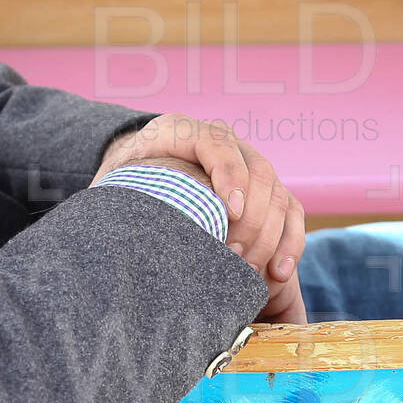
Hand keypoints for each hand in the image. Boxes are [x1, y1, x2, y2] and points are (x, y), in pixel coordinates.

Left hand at [98, 114, 305, 322]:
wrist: (138, 172)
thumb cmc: (122, 184)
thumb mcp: (111, 183)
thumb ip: (114, 195)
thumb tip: (116, 225)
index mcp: (178, 130)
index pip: (215, 142)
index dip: (229, 174)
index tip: (231, 211)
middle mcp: (222, 141)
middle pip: (256, 170)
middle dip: (251, 218)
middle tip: (231, 258)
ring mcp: (248, 163)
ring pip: (278, 193)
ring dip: (269, 236)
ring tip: (247, 272)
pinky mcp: (266, 191)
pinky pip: (291, 213)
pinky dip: (290, 242)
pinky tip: (278, 272)